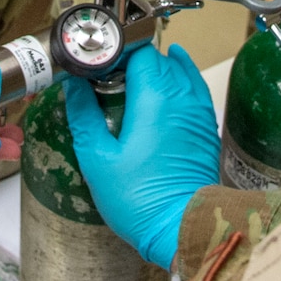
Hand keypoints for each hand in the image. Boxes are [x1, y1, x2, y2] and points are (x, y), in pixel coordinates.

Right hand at [64, 44, 219, 270]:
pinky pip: (195, 91)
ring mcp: (199, 112)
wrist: (182, 228)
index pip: (141, 52)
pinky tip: (167, 91)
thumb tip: (73, 85)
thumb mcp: (97, 159)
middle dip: (135, 63)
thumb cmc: (139, 199)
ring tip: (136, 84)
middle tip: (111, 81)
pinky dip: (180, 84)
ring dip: (160, 71)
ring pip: (181, 72)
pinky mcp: (207, 129)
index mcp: (155, 96)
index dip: (118, 55)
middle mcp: (182, 96)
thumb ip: (84, 116)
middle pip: (160, 59)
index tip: (100, 68)